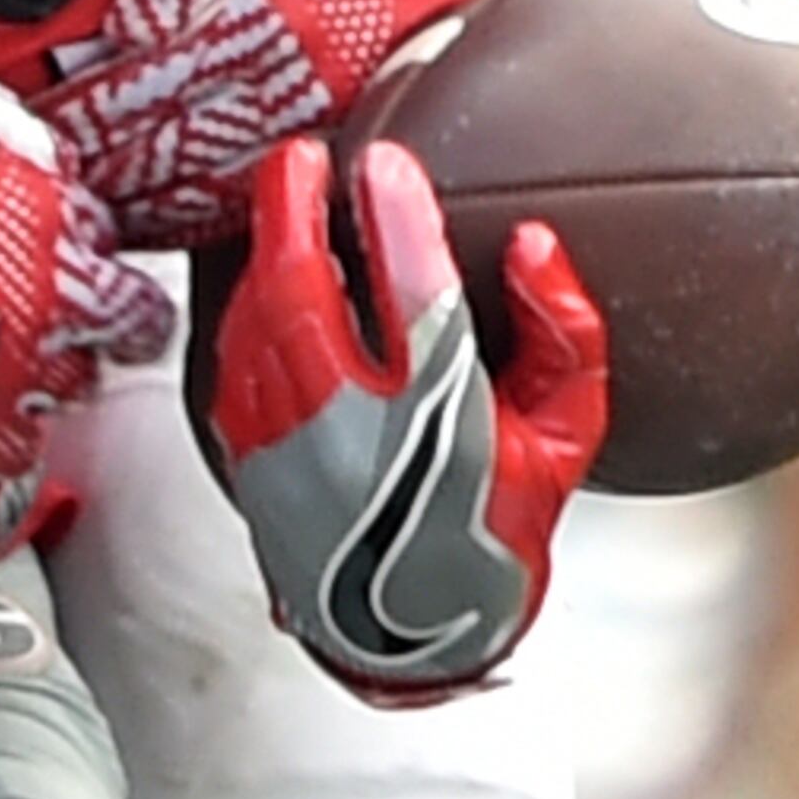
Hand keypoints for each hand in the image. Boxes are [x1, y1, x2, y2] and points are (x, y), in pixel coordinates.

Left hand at [206, 138, 605, 704]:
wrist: (412, 639)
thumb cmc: (492, 531)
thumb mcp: (566, 437)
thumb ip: (566, 336)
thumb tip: (533, 245)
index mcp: (440, 431)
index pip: (416, 302)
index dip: (400, 220)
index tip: (387, 164)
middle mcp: (352, 441)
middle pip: (303, 296)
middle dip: (295, 211)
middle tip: (304, 159)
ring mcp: (287, 453)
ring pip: (255, 323)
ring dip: (265, 252)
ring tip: (285, 203)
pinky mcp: (248, 461)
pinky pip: (232, 359)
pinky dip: (246, 305)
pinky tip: (265, 275)